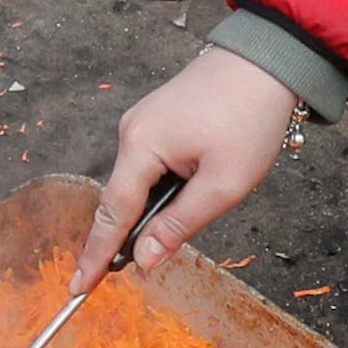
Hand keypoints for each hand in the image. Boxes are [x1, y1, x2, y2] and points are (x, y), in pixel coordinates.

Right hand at [78, 46, 303, 279]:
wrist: (269, 59)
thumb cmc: (250, 118)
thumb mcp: (222, 185)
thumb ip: (179, 225)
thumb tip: (143, 259)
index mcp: (141, 146)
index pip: (112, 214)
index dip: (96, 255)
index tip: (78, 288)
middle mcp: (132, 132)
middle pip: (124, 198)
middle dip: (136, 230)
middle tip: (147, 261)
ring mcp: (143, 122)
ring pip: (141, 182)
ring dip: (160, 204)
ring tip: (204, 198)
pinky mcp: (158, 118)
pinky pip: (152, 164)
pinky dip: (166, 184)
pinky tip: (198, 182)